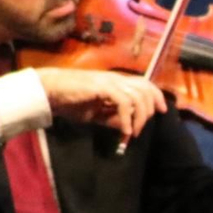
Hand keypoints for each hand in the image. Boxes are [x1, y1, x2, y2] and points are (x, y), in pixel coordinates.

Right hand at [36, 67, 167, 146]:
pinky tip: (124, 131)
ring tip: (131, 134)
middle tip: (140, 130)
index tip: (162, 110)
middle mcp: (116, 79)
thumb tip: (127, 128)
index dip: (156, 95)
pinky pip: (124, 102)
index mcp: (116, 81)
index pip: (144, 83)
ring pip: (138, 96)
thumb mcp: (95, 113)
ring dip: (139, 118)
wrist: (50, 91)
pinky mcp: (102, 87)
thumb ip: (111, 118)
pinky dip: (127, 119)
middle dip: (150, 110)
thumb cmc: (70, 101)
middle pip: (145, 89)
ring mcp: (109, 81)